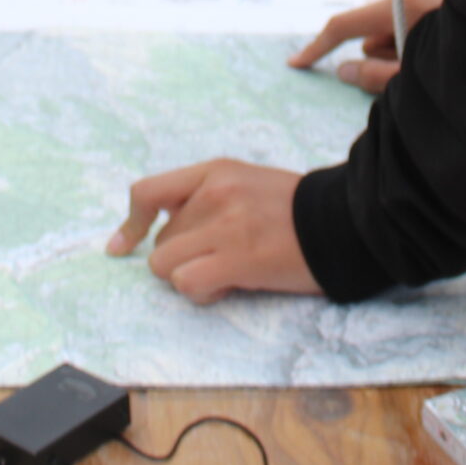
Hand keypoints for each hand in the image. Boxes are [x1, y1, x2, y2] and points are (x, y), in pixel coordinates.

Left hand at [106, 160, 319, 303]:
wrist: (343, 222)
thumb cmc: (297, 211)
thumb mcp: (246, 183)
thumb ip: (207, 198)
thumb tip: (165, 227)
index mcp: (215, 172)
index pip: (147, 192)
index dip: (130, 225)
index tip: (122, 247)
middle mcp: (214, 193)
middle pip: (160, 242)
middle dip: (183, 258)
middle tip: (222, 259)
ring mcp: (224, 225)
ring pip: (165, 266)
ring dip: (191, 277)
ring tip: (227, 273)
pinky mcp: (236, 258)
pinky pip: (186, 283)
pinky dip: (202, 292)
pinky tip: (230, 285)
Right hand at [288, 0, 446, 93]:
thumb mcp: (418, 76)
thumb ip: (376, 77)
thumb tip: (344, 71)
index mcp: (403, 5)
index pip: (345, 26)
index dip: (318, 48)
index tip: (296, 63)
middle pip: (374, 29)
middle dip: (384, 53)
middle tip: (413, 70)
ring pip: (395, 23)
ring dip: (404, 44)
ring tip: (436, 57)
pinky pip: (414, 14)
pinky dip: (419, 33)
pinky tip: (445, 45)